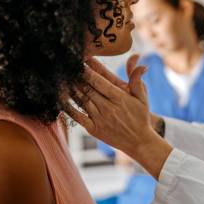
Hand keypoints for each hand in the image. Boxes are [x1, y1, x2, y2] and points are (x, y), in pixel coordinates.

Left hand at [65, 56, 172, 177]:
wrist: (138, 142)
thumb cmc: (140, 117)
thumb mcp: (142, 97)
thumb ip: (137, 80)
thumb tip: (143, 65)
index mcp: (119, 98)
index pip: (98, 81)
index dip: (87, 70)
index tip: (79, 62)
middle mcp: (108, 108)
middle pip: (88, 88)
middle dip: (77, 77)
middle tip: (67, 67)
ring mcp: (100, 119)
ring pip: (81, 100)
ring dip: (70, 88)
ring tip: (62, 78)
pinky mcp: (94, 129)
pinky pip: (77, 116)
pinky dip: (68, 107)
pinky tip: (60, 98)